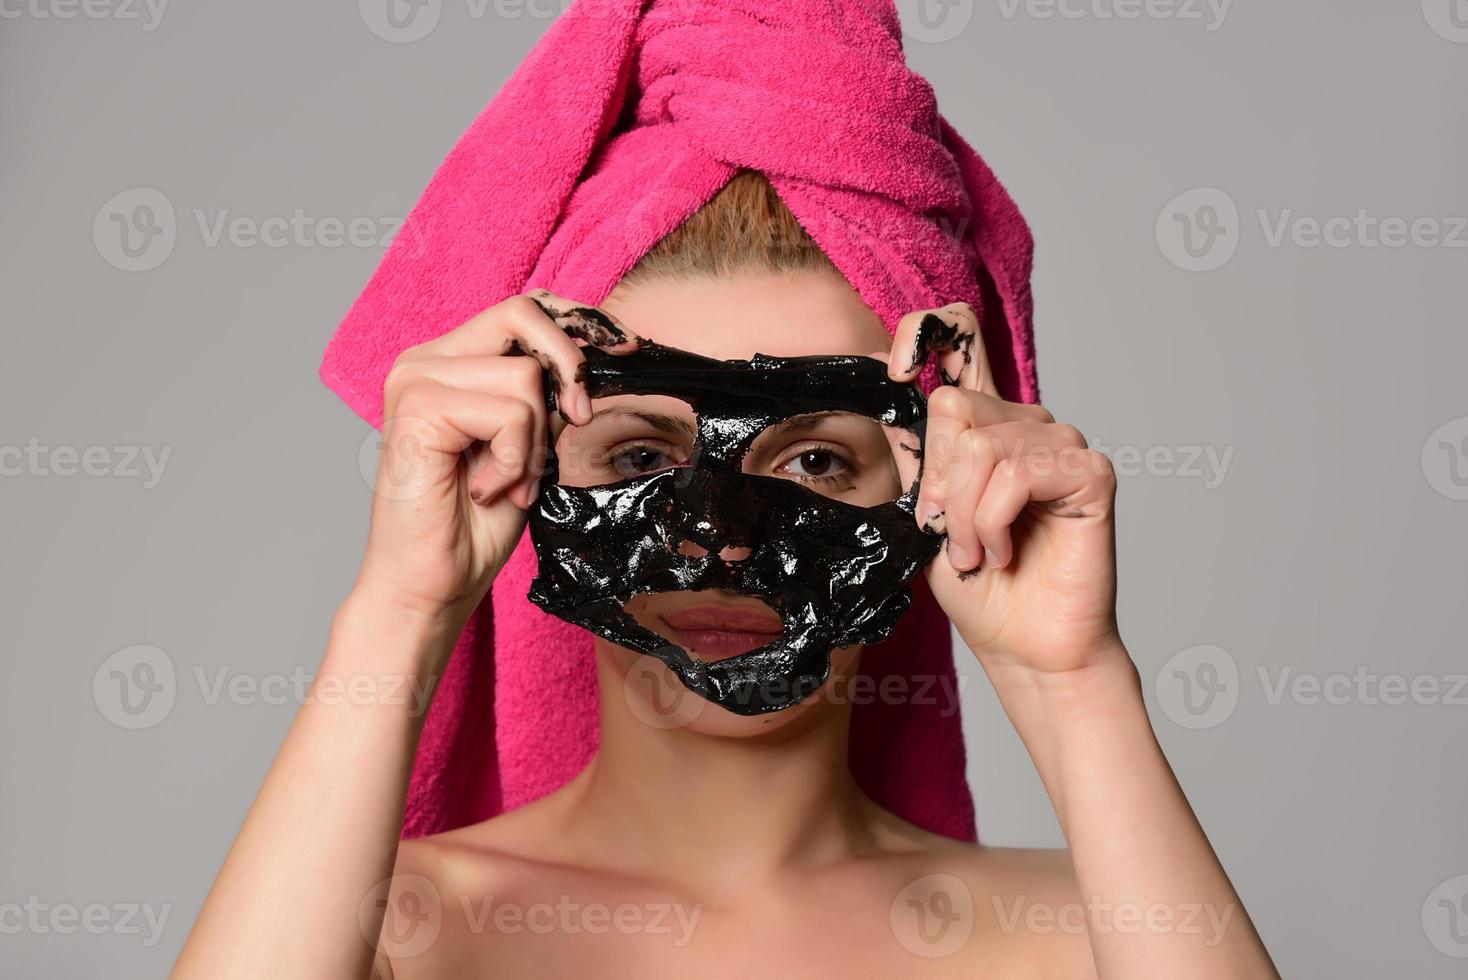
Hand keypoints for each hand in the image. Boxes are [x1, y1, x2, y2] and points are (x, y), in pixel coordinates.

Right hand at [352, 290, 639, 636]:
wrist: (433, 584)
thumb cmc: (475, 525)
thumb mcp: (530, 446)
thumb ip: (548, 399)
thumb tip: (598, 361)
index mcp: (450, 362)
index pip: (523, 311)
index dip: (578, 325)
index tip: (627, 351)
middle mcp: (425, 360)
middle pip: (522, 315)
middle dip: (568, 367)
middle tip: (577, 420)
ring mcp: (415, 379)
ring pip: (524, 377)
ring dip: (533, 442)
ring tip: (509, 483)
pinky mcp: (415, 408)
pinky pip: (507, 414)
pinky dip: (515, 461)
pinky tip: (487, 490)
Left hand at [886, 303, 1122, 677]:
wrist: (1022, 645)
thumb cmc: (980, 588)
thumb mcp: (926, 515)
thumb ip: (918, 458)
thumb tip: (891, 401)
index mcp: (984, 425)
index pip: (962, 337)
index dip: (923, 332)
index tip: (893, 369)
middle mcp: (1025, 424)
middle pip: (953, 406)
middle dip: (939, 483)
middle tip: (952, 533)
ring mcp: (1061, 444)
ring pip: (980, 445)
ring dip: (967, 516)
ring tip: (982, 553)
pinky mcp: (1089, 472)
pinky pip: (1016, 474)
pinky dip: (996, 522)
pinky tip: (1009, 552)